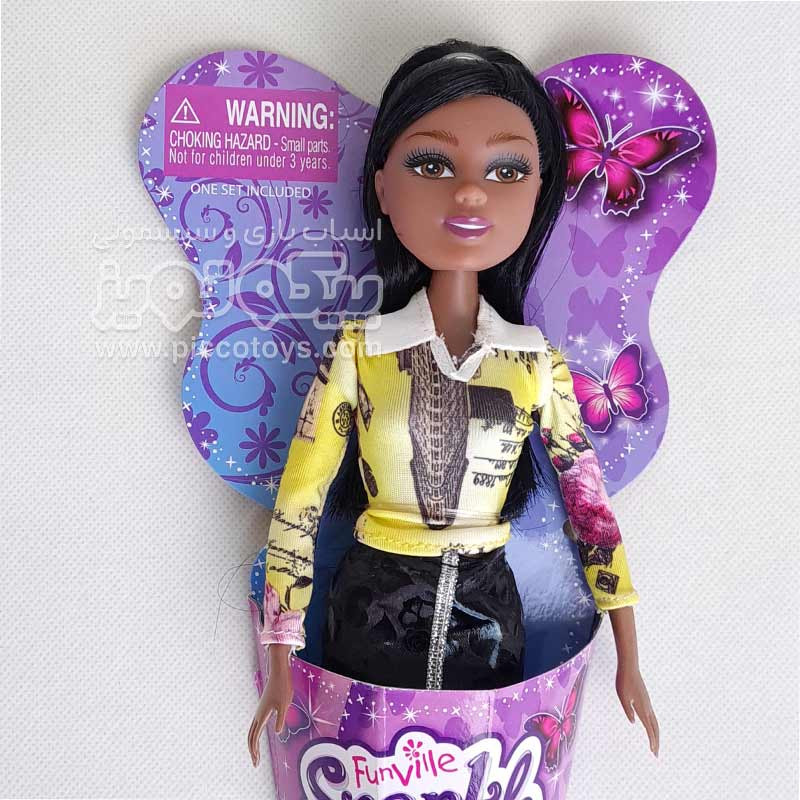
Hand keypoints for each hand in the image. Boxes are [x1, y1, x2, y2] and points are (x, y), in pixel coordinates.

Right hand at [248, 644, 293, 767]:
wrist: (278, 671)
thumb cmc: (283, 687)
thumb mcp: (284, 704)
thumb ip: (280, 718)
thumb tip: (277, 732)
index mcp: (262, 715)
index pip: (254, 737)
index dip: (254, 751)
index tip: (256, 763)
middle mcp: (258, 714)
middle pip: (250, 735)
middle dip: (252, 750)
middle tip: (255, 762)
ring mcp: (260, 710)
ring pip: (252, 729)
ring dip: (253, 742)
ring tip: (256, 753)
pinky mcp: (264, 706)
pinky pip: (256, 723)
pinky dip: (255, 733)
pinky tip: (260, 735)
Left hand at [616, 662, 659, 756]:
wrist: (629, 667)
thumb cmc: (623, 681)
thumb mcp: (622, 697)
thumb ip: (628, 710)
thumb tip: (633, 722)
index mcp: (642, 707)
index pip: (649, 728)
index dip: (652, 741)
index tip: (653, 752)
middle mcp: (648, 707)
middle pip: (655, 728)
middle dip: (656, 741)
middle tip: (656, 754)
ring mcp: (648, 703)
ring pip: (655, 722)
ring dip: (656, 734)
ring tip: (655, 744)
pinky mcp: (646, 699)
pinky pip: (652, 716)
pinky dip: (654, 726)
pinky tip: (651, 728)